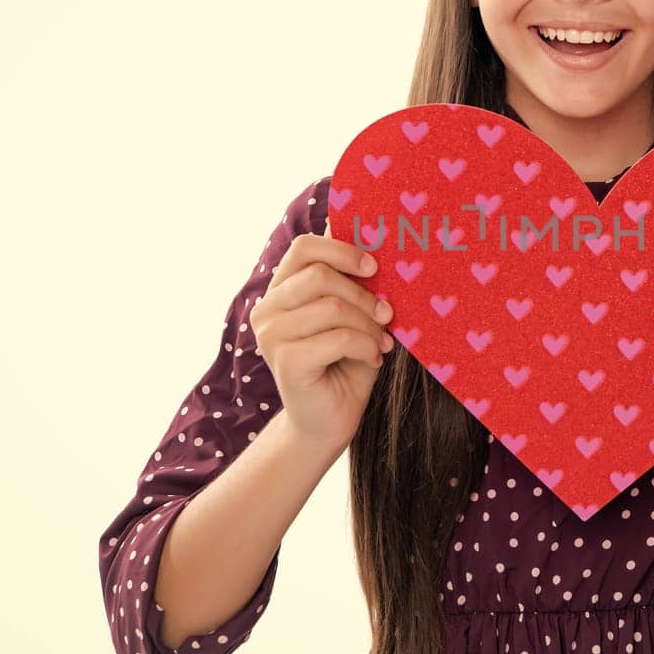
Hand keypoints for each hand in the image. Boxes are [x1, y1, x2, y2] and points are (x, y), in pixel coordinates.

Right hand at [248, 217, 395, 451]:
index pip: (304, 247)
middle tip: (387, 316)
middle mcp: (267, 309)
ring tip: (381, 342)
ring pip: (333, 307)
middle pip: (320, 275)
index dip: (342, 250)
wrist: (329, 422)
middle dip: (363, 295)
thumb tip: (371, 231)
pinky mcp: (285, 361)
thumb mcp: (353, 316)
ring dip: (369, 326)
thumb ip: (354, 281)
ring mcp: (271, 335)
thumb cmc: (345, 364)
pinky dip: (366, 346)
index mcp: (281, 290)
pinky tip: (374, 359)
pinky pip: (338, 337)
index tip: (374, 267)